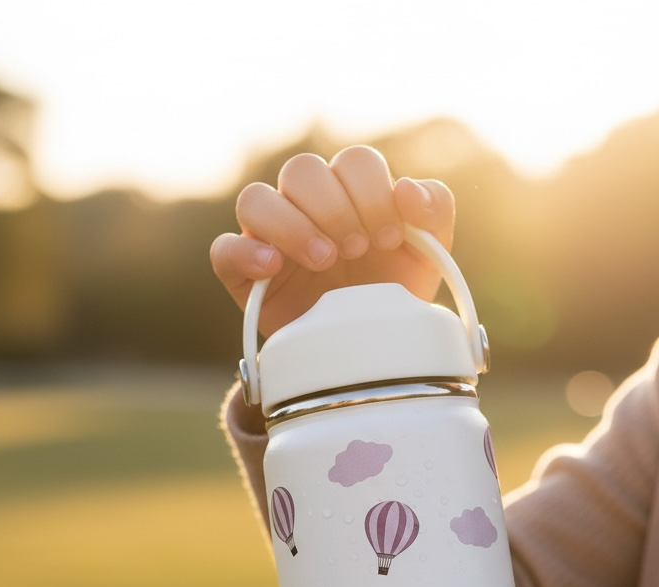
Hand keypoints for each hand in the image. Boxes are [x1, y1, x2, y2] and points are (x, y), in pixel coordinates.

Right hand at [210, 145, 455, 337]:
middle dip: (336, 208)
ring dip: (293, 225)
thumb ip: (434, 210)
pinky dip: (246, 253)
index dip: (372, 192)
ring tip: (324, 260)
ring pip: (256, 199)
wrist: (368, 354)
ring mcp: (269, 238)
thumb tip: (407, 188)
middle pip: (301, 170)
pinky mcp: (244, 275)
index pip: (353, 161)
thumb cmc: (396, 294)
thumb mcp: (429, 254)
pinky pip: (224, 250)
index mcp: (350, 193)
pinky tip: (275, 268)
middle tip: (358, 249)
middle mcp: (305, 206)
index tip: (389, 237)